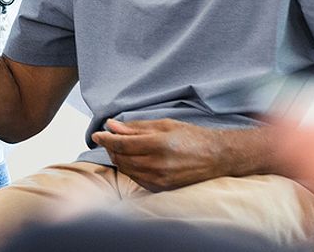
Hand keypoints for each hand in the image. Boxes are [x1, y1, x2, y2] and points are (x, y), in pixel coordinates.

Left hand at [91, 118, 238, 191]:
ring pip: (127, 170)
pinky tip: (132, 160)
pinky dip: (130, 169)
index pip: (122, 144)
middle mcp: (159, 164)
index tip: (97, 134)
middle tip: (108, 139)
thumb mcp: (164, 125)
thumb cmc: (191, 137)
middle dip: (111, 148)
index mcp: (159, 144)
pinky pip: (136, 179)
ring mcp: (160, 179)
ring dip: (119, 159)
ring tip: (119, 148)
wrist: (216, 156)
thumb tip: (111, 125)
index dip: (106, 139)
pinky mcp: (162, 188)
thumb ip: (136, 127)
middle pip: (122, 158)